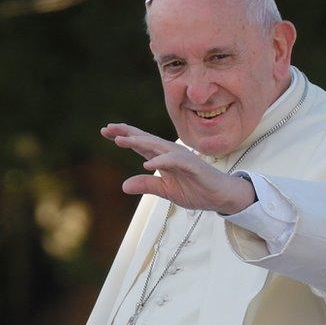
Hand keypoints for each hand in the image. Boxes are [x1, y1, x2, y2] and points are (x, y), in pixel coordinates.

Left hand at [101, 123, 255, 213]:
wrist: (220, 196)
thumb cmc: (195, 189)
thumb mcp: (166, 191)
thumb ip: (146, 186)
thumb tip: (123, 186)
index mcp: (163, 158)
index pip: (140, 144)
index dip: (123, 136)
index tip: (105, 131)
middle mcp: (170, 153)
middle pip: (145, 139)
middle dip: (126, 133)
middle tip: (107, 128)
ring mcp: (182, 157)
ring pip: (157, 146)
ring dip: (138, 142)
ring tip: (120, 141)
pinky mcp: (192, 165)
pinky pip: (174, 161)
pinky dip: (160, 161)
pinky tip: (147, 165)